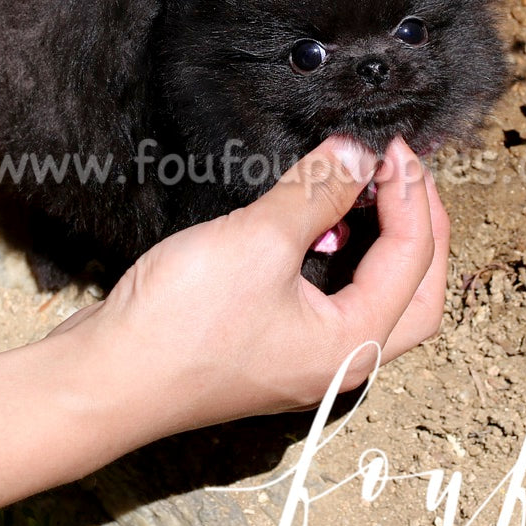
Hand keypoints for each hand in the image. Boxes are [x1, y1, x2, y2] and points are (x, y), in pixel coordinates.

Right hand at [49, 135, 448, 439]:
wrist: (104, 377)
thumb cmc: (178, 327)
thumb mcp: (257, 241)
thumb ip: (315, 192)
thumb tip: (356, 154)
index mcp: (351, 346)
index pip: (413, 261)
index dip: (411, 195)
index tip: (394, 147)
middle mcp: (338, 359)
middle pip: (416, 293)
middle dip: (421, 228)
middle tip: (404, 172)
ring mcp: (304, 356)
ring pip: (374, 296)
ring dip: (382, 242)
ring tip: (366, 187)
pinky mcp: (271, 343)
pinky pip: (329, 296)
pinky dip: (340, 256)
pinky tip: (317, 220)